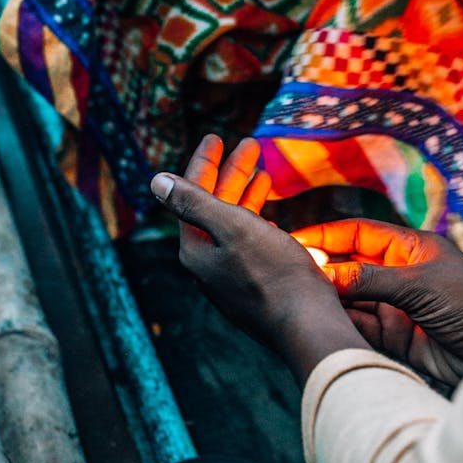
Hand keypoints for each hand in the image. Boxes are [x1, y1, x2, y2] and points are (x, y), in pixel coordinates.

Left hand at [151, 137, 367, 380]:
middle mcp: (208, 265)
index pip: (193, 195)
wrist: (307, 325)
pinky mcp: (254, 288)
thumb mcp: (233, 227)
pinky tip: (271, 217)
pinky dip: (257, 222)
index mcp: (196, 249)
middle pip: (214, 208)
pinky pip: (248, 246)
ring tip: (264, 173)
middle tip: (250, 146)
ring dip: (246, 196)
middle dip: (231, 174)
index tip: (217, 136)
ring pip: (233, 226)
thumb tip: (155, 181)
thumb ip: (194, 201)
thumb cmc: (274, 274)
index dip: (205, 162)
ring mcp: (231, 279)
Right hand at [293, 220, 462, 386]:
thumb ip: (370, 280)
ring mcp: (397, 306)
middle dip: (323, 268)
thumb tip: (326, 273)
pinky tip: (321, 320)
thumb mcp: (419, 285)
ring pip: (352, 298)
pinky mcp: (396, 337)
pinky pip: (361, 327)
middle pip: (351, 266)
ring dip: (329, 298)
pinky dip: (342, 323)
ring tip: (298, 297)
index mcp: (410, 248)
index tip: (296, 240)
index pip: (359, 234)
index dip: (327, 235)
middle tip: (289, 272)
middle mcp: (400, 274)